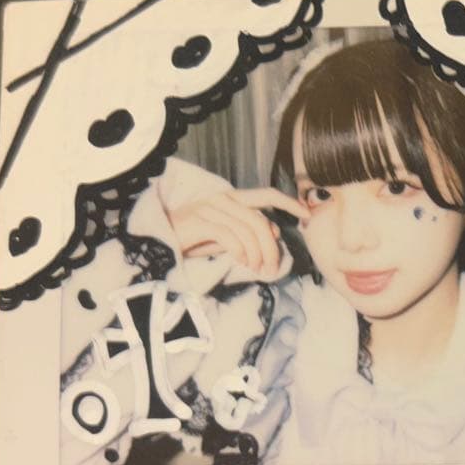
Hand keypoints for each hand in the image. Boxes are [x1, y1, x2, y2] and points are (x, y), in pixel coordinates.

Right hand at [167, 187, 308, 274]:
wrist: (157, 240)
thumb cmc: (192, 238)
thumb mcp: (225, 236)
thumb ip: (248, 232)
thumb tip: (274, 231)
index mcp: (232, 198)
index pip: (267, 195)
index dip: (289, 203)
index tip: (307, 215)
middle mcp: (223, 198)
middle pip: (260, 220)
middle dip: (271, 247)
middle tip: (270, 267)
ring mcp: (211, 207)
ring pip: (248, 230)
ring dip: (256, 254)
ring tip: (255, 268)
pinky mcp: (200, 220)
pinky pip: (230, 236)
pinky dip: (241, 252)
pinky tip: (242, 262)